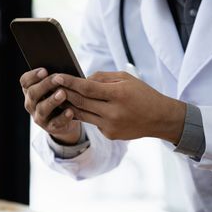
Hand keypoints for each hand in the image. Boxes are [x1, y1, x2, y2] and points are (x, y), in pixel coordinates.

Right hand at [20, 68, 81, 144]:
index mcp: (30, 90)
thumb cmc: (61, 97)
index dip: (33, 76)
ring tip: (63, 94)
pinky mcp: (50, 128)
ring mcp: (39, 117)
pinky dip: (63, 117)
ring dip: (52, 101)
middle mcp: (31, 104)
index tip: (44, 70)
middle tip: (58, 79)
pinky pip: (56, 123)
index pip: (25, 81)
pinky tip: (70, 111)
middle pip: (33, 93)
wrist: (65, 120)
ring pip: (42, 109)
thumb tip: (63, 72)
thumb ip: (56, 79)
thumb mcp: (57, 87)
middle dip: (45, 85)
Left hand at [53, 71, 185, 142]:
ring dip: (68, 105)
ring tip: (57, 96)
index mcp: (118, 95)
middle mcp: (113, 113)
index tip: (57, 76)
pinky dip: (84, 113)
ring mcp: (110, 126)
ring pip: (82, 114)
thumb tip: (81, 79)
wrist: (160, 119)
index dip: (69, 82)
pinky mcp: (109, 135)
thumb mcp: (126, 79)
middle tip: (51, 85)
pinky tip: (74, 107)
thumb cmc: (143, 94)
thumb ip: (102, 78)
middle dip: (64, 92)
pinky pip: (91, 121)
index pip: (87, 88)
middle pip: (80, 102)